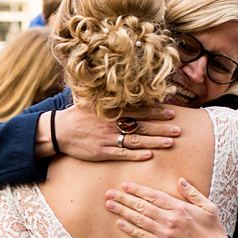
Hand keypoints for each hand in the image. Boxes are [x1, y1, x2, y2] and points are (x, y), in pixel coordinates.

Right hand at [54, 107, 177, 161]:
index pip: (138, 111)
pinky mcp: (102, 152)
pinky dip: (136, 154)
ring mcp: (108, 139)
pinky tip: (149, 155)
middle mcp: (112, 124)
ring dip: (154, 141)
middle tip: (178, 129)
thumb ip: (105, 95)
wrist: (58, 131)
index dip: (156, 112)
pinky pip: (123, 154)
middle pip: (141, 126)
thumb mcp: (89, 100)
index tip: (171, 112)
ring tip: (170, 143)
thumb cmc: (75, 115)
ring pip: (136, 140)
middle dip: (161, 128)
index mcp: (111, 111)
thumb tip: (115, 83)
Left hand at [105, 179, 232, 237]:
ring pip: (139, 220)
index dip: (138, 190)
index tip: (125, 185)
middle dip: (124, 199)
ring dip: (122, 211)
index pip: (154, 196)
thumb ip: (193, 193)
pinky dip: (130, 229)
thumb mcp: (209, 207)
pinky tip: (119, 222)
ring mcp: (165, 233)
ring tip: (109, 205)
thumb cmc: (213, 229)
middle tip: (109, 193)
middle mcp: (170, 219)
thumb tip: (180, 180)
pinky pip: (142, 235)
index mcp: (180, 208)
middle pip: (142, 206)